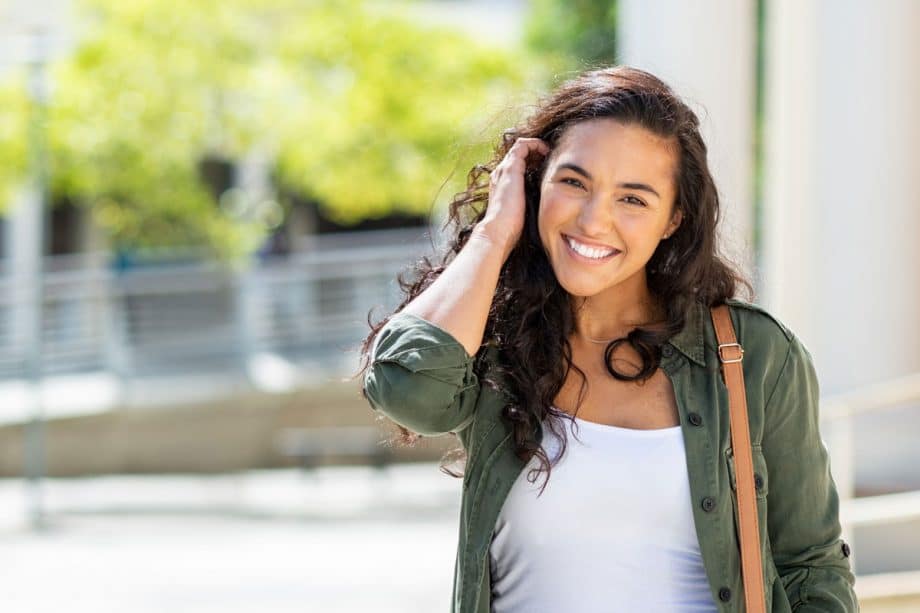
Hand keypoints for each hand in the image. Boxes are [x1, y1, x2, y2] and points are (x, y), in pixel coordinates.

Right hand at [473, 137, 549, 257]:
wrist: (498, 231)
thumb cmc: (512, 228)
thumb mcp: (523, 210)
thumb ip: (531, 203)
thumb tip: (549, 207)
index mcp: (502, 184)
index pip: (517, 164)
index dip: (532, 161)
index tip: (547, 166)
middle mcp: (500, 174)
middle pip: (518, 154)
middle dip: (535, 152)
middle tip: (550, 157)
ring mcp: (504, 169)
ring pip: (520, 147)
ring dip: (536, 146)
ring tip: (549, 152)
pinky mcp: (511, 168)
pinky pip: (523, 145)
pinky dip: (535, 144)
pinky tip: (547, 151)